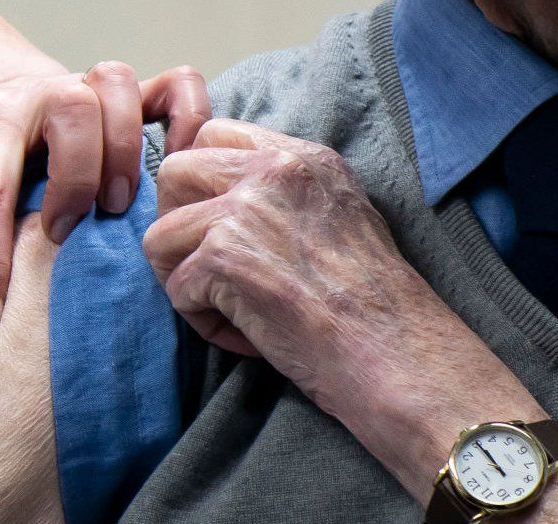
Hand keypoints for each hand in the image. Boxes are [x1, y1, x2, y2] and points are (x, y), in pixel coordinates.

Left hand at [0, 63, 211, 334]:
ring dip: (125, 150)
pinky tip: (180, 166)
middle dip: (74, 178)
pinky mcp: (141, 92)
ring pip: (119, 88)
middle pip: (69, 109)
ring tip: (120, 208)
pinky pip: (179, 86)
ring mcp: (95, 87)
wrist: (17, 102)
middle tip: (66, 234)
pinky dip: (189, 120)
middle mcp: (44, 95)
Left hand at [143, 119, 557, 523]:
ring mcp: (246, 210)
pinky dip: (203, 321)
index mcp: (303, 158)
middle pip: (173, 173)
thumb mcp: (339, 219)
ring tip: (232, 309)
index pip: (213, 134)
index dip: (199, 185)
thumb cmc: (373, 307)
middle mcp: (273, 171)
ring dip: (184, 279)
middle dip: (176, 226)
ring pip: (159, 235)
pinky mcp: (224, 257)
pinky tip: (248, 336)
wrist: (398, 355)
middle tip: (208, 270)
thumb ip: (282, 197)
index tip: (214, 228)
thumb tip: (221, 203)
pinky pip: (175, 288)